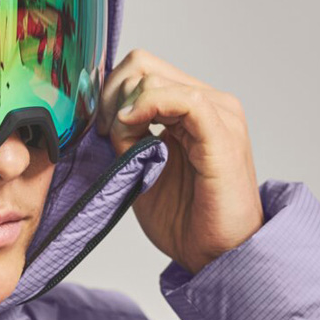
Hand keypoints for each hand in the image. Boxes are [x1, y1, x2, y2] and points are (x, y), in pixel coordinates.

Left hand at [95, 48, 264, 275]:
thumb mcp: (139, 169)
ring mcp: (218, 114)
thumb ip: (125, 137)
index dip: (107, 94)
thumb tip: (100, 115)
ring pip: (153, 77)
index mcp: (189, 108)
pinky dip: (146, 108)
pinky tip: (131, 134)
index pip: (140, 69)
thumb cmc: (184, 220)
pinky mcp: (222, 133)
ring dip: (123, 110)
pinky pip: (182, 99)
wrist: (215, 255)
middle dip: (110, 97)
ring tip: (124, 147)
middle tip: (106, 137)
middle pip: (142, 64)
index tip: (98, 131)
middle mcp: (207, 103)